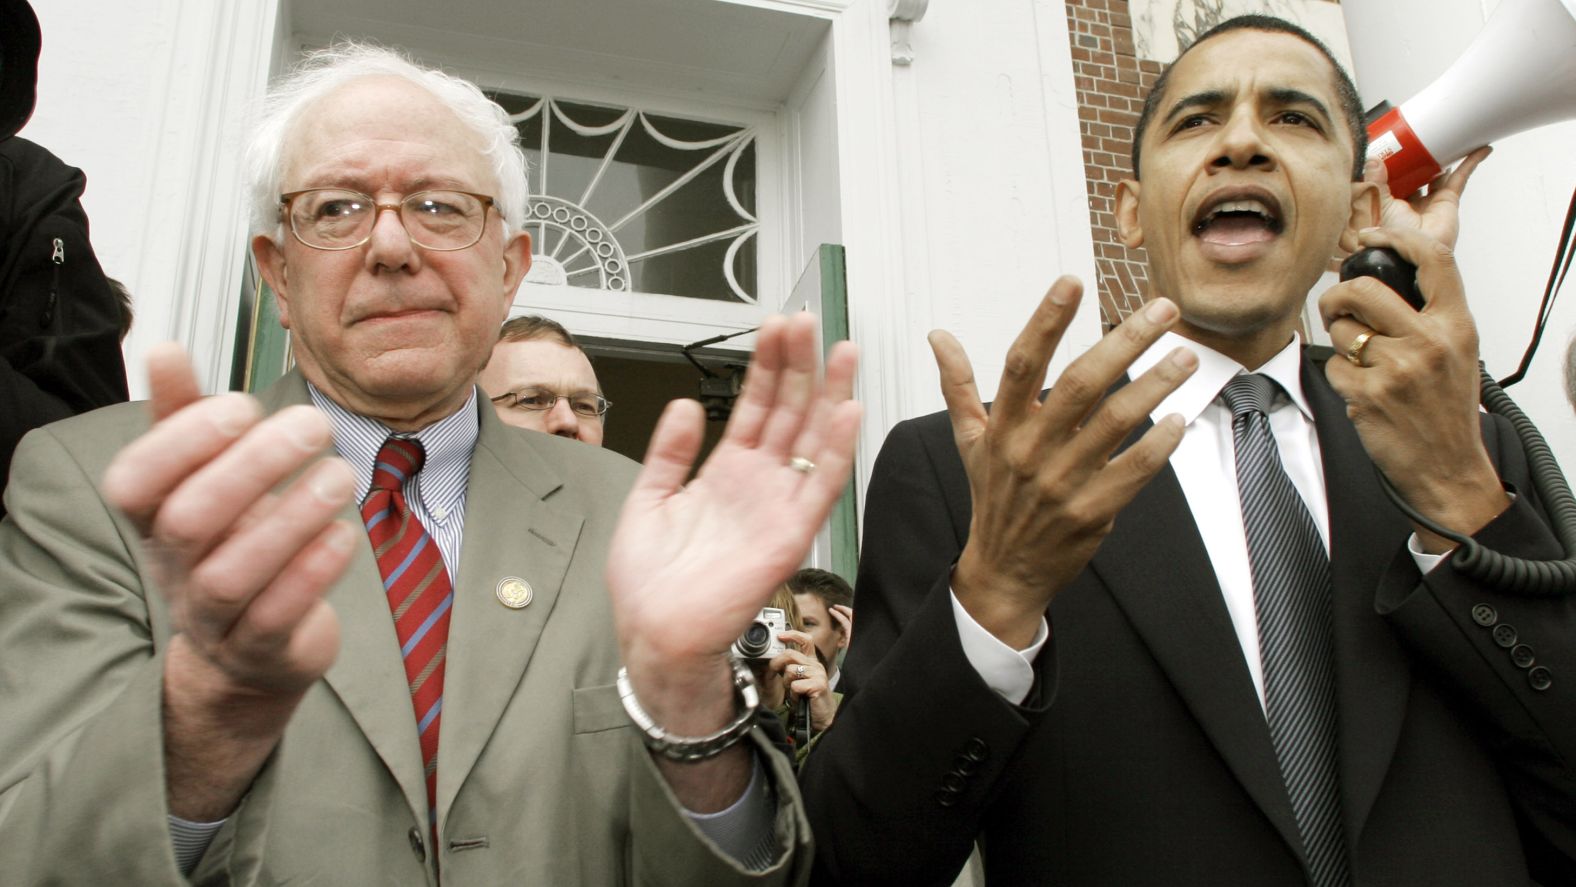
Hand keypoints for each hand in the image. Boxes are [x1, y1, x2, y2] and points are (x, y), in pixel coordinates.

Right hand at [101, 345, 354, 817]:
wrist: (251, 649)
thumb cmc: (230, 543)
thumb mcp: (206, 480)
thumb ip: (186, 418)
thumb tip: (164, 348)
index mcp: (153, 521)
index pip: (134, 483)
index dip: (180, 442)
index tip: (242, 404)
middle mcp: (174, 570)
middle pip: (188, 522)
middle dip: (251, 468)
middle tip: (313, 423)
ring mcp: (214, 617)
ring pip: (232, 576)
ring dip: (291, 520)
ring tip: (341, 474)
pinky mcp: (262, 651)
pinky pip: (277, 618)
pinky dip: (311, 573)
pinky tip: (346, 533)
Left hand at [607, 313, 860, 735]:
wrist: (654, 634)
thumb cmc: (650, 583)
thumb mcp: (650, 499)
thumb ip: (671, 452)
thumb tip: (687, 404)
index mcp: (726, 474)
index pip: (755, 406)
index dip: (767, 365)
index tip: (774, 327)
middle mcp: (758, 485)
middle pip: (789, 412)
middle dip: (800, 365)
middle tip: (808, 322)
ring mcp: (777, 507)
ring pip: (812, 439)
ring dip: (829, 394)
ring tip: (842, 351)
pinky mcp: (789, 536)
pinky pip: (819, 487)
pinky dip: (835, 450)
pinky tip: (847, 412)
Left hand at [769, 630, 836, 731]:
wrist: (822, 717)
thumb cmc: (808, 699)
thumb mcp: (799, 680)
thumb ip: (790, 668)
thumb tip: (774, 662)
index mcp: (812, 662)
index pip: (805, 641)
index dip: (792, 635)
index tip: (780, 636)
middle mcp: (816, 665)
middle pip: (790, 654)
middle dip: (776, 663)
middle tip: (773, 673)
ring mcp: (818, 674)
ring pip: (790, 670)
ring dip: (787, 684)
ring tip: (795, 692)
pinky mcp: (818, 684)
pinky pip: (795, 686)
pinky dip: (793, 695)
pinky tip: (800, 699)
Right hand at [937, 279, 1195, 647]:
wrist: (1003, 570)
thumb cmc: (993, 496)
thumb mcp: (970, 440)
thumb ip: (959, 385)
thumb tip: (938, 337)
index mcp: (1001, 427)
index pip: (1021, 363)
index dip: (1046, 321)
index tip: (1072, 283)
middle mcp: (1030, 450)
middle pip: (1080, 384)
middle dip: (1125, 342)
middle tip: (1162, 310)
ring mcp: (1061, 482)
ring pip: (1116, 423)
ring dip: (1156, 385)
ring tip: (1184, 355)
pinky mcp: (1091, 511)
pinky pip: (1133, 471)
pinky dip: (1159, 444)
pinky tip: (1180, 418)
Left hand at [1320, 226, 1508, 550]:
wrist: (1447, 467)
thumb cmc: (1446, 409)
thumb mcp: (1457, 351)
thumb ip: (1431, 312)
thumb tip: (1390, 272)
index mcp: (1456, 324)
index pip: (1433, 260)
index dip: (1397, 239)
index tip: (1372, 238)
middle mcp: (1430, 341)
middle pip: (1365, 289)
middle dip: (1338, 296)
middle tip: (1337, 309)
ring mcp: (1399, 368)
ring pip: (1343, 330)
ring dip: (1341, 343)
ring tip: (1362, 362)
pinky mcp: (1369, 394)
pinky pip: (1335, 366)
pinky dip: (1340, 376)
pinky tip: (1362, 391)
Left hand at [1365, 146, 1489, 250]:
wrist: (1409, 252)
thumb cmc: (1389, 235)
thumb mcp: (1377, 203)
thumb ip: (1375, 181)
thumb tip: (1373, 158)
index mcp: (1390, 200)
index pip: (1393, 176)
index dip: (1394, 161)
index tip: (1394, 142)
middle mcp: (1411, 200)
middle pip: (1418, 172)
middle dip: (1421, 156)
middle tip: (1424, 135)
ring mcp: (1431, 200)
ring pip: (1441, 172)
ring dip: (1448, 156)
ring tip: (1453, 136)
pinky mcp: (1448, 201)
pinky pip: (1462, 177)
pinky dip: (1471, 163)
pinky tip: (1481, 148)